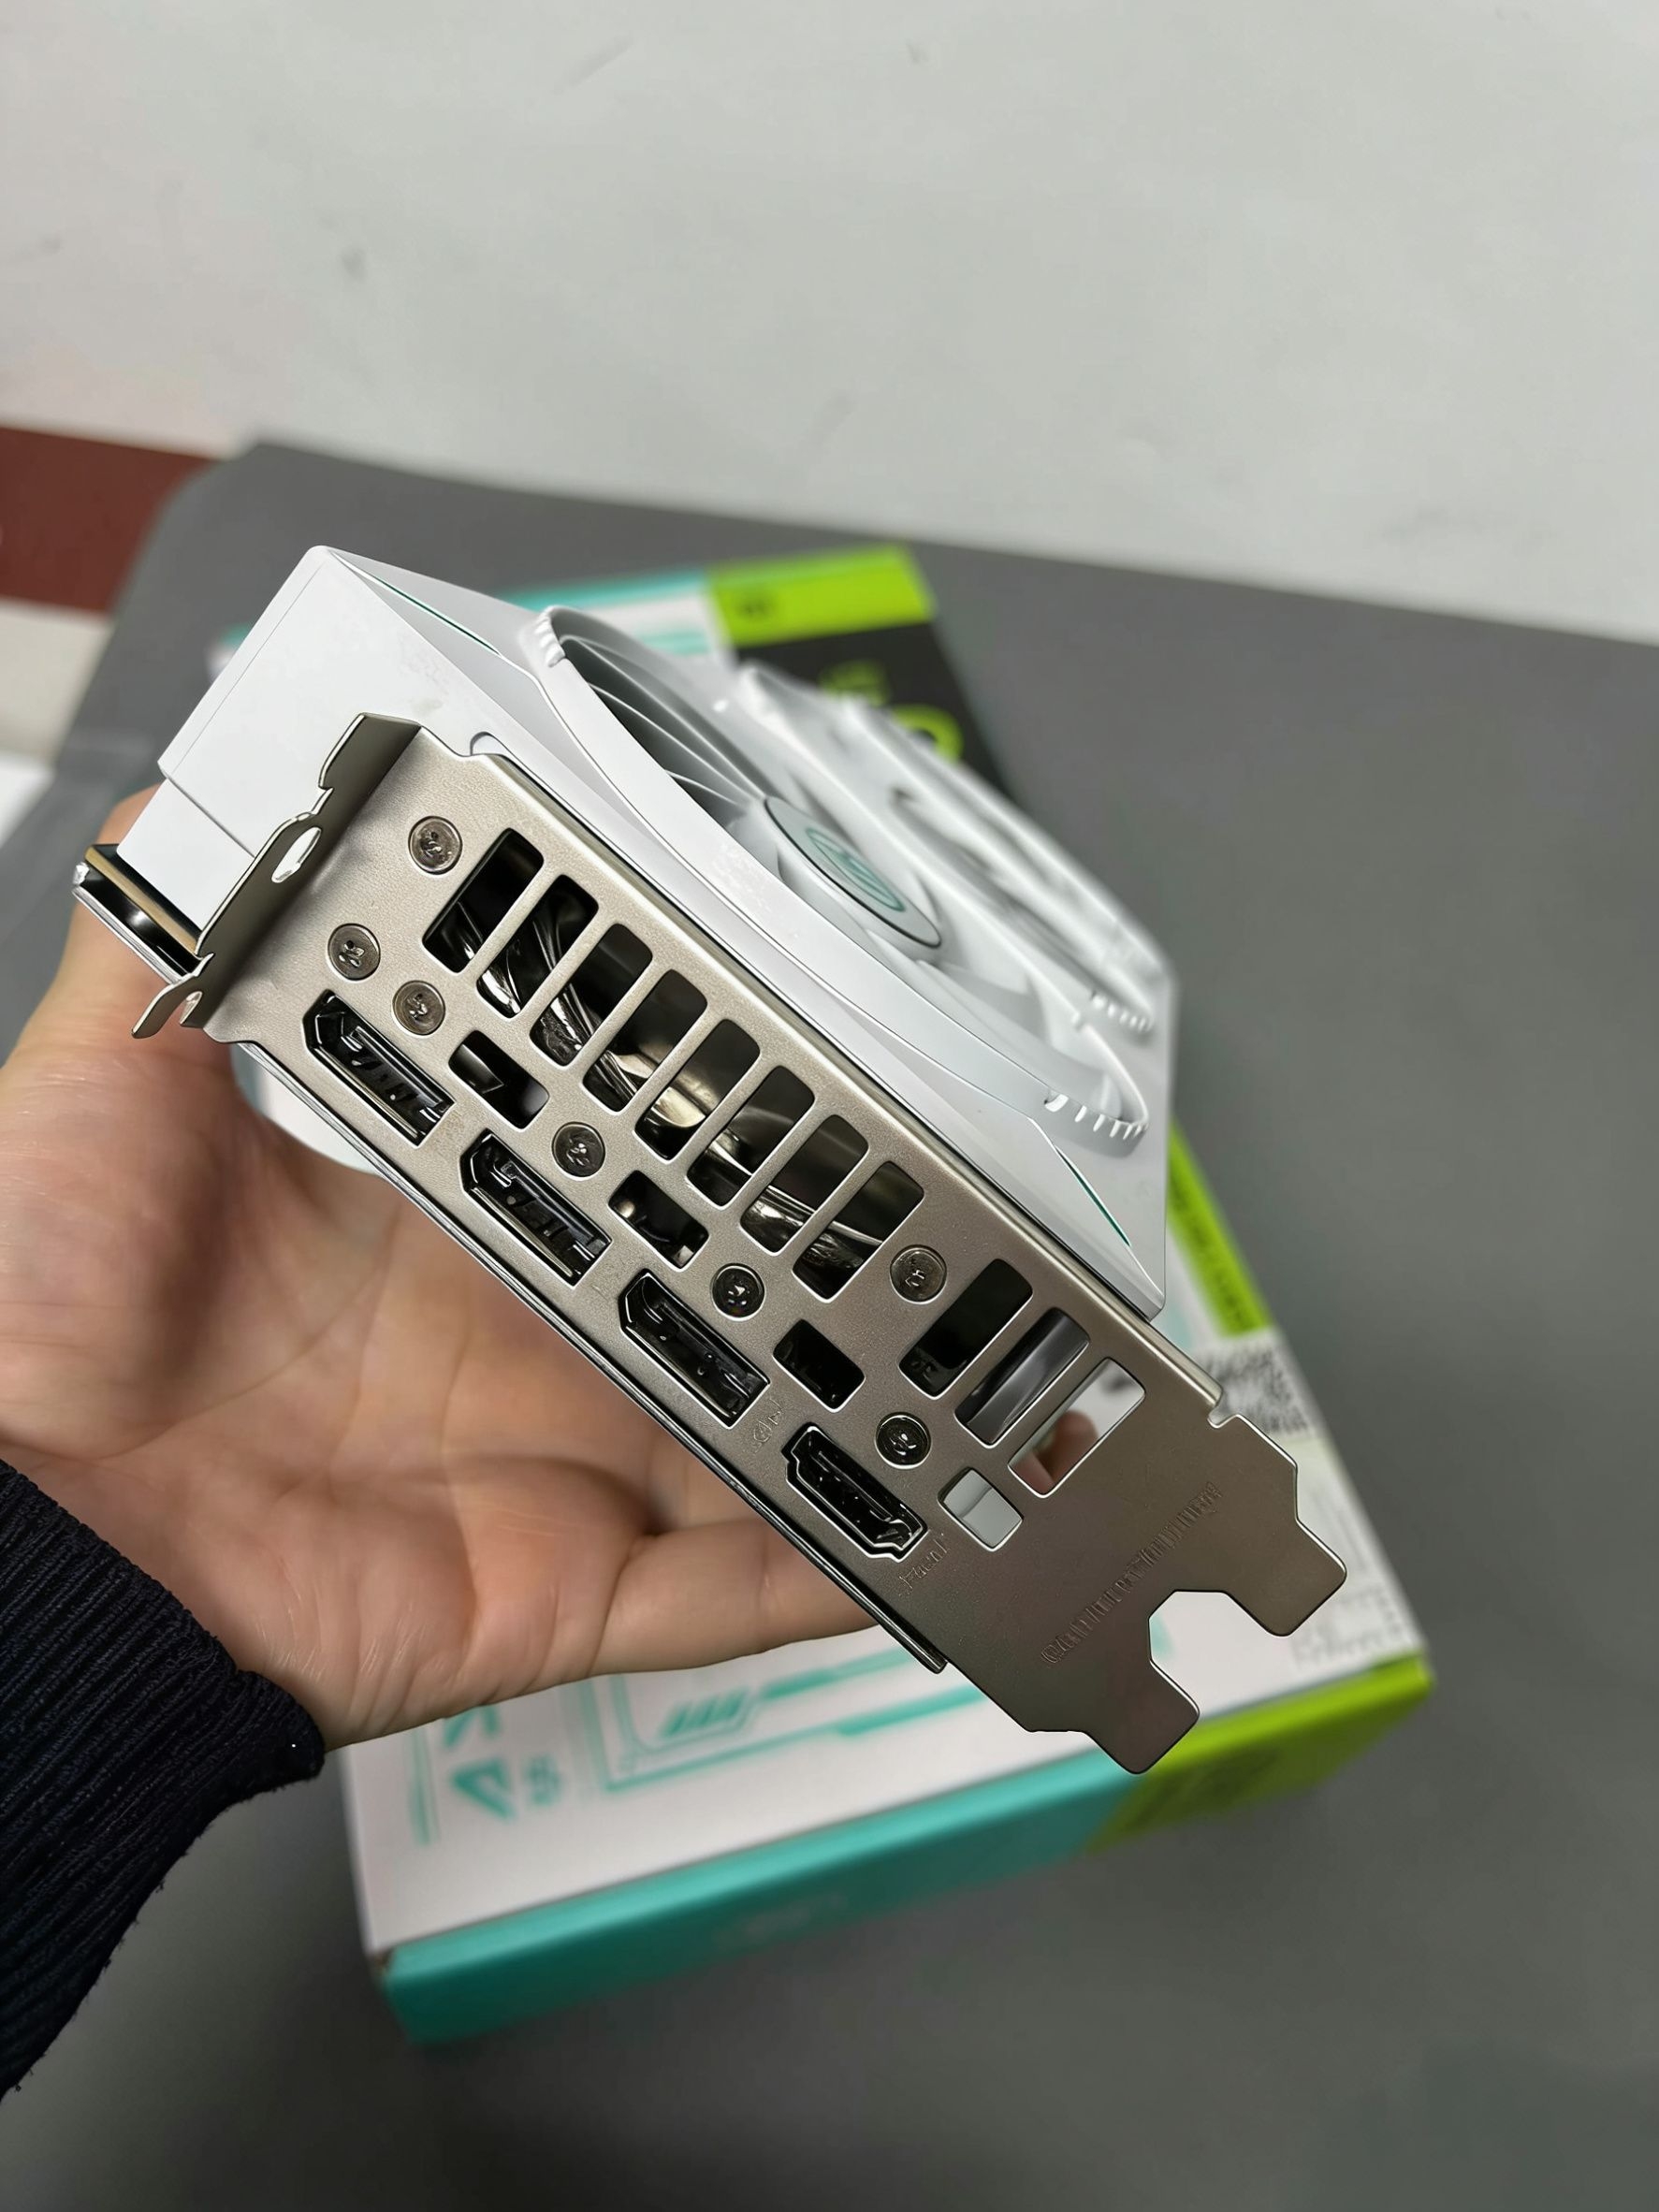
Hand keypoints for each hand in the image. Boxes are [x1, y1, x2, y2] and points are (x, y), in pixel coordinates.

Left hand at [0, 800, 870, 1744]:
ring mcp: (556, 1473)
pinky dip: (834, 1579)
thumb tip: (205, 791)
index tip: (809, 1043)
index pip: (615, 1150)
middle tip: (964, 1199)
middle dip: (835, 1258)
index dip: (712, 1103)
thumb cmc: (42, 1308)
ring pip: (762, 1443)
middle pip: (719, 1296)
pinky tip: (940, 1530)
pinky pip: (729, 1600)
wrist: (18, 1527)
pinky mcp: (565, 1593)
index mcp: (442, 1222)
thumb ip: (173, 932)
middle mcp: (518, 1343)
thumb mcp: (104, 1079)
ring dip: (881, 1410)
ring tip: (1006, 1364)